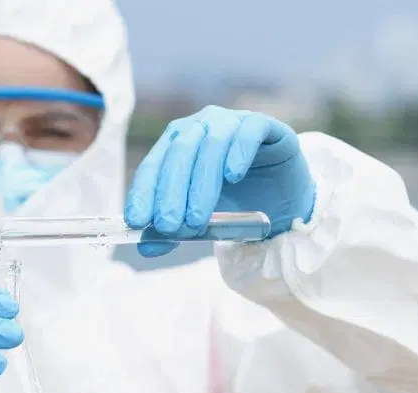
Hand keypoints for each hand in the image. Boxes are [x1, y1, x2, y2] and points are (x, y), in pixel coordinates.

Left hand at [124, 106, 315, 256]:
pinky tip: (232, 176)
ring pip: (211, 144)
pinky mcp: (264, 125)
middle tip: (169, 226)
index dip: (144, 192)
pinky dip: (238, 152)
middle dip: (171, 192)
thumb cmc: (233, 202)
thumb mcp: (199, 219)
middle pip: (179, 153)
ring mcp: (232, 121)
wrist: (280, 197)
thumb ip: (172, 230)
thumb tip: (146, 247)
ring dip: (201, 184)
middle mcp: (200, 126)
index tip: (137, 221)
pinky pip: (249, 132)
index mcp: (175, 144)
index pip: (153, 165)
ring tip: (198, 220)